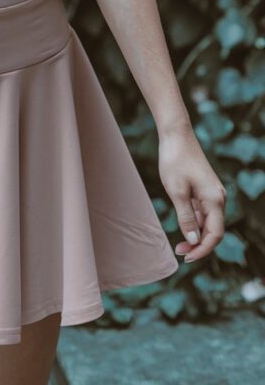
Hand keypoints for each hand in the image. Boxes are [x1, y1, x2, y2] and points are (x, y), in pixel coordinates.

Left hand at [158, 125, 226, 263]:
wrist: (175, 135)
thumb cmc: (175, 160)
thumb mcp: (176, 192)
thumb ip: (186, 217)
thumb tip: (194, 240)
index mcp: (215, 200)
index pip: (215, 234)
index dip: (202, 250)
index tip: (186, 258)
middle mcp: (218, 198)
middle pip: (213, 230)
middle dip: (198, 245)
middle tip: (179, 252)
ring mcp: (211, 193)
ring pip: (207, 222)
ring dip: (195, 235)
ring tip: (178, 245)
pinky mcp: (204, 189)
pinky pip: (202, 212)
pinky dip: (194, 222)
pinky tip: (182, 227)